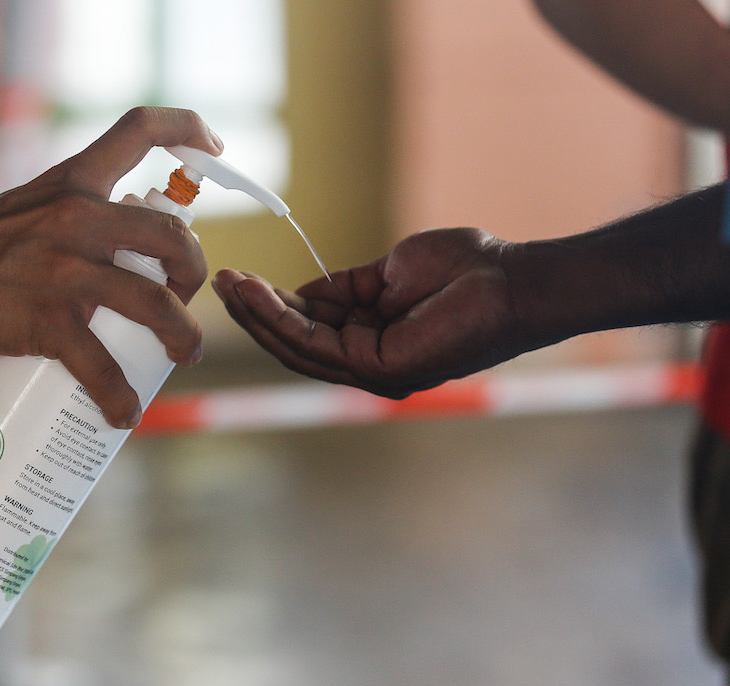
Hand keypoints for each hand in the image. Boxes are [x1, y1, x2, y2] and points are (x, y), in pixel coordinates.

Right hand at [0, 106, 223, 428]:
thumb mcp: (32, 207)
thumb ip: (77, 221)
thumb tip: (120, 260)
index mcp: (76, 182)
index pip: (139, 130)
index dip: (189, 130)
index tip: (216, 148)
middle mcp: (80, 218)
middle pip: (175, 237)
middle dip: (195, 273)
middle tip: (184, 298)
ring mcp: (67, 271)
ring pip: (157, 305)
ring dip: (183, 337)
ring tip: (183, 356)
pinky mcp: (48, 321)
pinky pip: (102, 367)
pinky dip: (120, 396)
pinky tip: (123, 413)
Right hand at [213, 228, 522, 397]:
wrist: (509, 279)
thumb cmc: (464, 270)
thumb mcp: (387, 272)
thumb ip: (344, 288)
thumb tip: (302, 291)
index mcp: (372, 339)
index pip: (310, 328)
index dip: (273, 305)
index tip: (241, 278)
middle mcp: (369, 362)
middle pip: (296, 344)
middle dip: (255, 313)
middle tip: (221, 281)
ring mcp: (373, 370)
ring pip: (298, 348)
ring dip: (259, 315)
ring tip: (228, 284)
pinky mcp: (379, 368)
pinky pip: (315, 343)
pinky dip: (281, 318)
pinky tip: (257, 292)